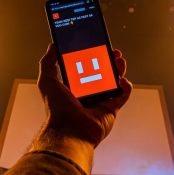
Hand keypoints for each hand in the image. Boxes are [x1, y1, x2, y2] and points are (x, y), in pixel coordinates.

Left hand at [31, 44, 132, 171]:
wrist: (70, 129)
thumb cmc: (57, 108)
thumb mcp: (47, 80)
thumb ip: (48, 62)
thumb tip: (52, 46)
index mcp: (74, 87)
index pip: (85, 68)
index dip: (91, 56)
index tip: (95, 45)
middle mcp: (88, 94)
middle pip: (102, 72)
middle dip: (108, 60)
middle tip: (111, 51)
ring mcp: (101, 101)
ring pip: (114, 81)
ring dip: (118, 69)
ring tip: (118, 59)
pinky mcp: (112, 109)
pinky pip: (123, 95)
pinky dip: (126, 86)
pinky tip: (122, 79)